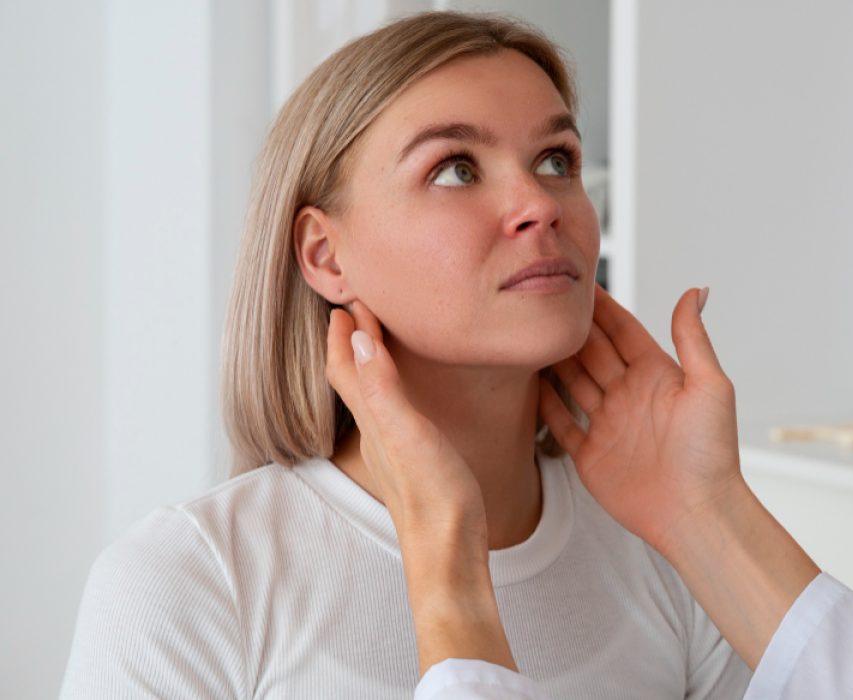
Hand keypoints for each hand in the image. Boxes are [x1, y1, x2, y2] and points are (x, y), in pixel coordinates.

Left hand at [326, 302, 486, 556]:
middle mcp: (378, 432)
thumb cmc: (432, 497)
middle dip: (349, 341)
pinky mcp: (417, 462)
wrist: (450, 552)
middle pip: (351, 377)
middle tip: (356, 310)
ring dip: (370, 362)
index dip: (342, 332)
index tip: (349, 298)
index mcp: (373, 419)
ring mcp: (395, 449)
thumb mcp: (407, 433)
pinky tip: (412, 395)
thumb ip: (382, 385)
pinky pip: (396, 412)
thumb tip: (353, 336)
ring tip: (378, 339)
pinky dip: (395, 388)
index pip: (345, 365)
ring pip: (372, 395)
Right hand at [539, 285, 742, 554]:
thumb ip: (693, 337)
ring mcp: (609, 425)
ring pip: (572, 382)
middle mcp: (630, 396)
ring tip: (526, 333)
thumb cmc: (711, 453)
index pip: (622, 331)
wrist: (696, 513)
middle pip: (592, 352)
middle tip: (541, 300)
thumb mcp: (710, 386)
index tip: (578, 281)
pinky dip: (544, 405)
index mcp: (657, 375)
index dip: (601, 307)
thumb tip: (695, 290)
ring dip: (552, 360)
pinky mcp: (591, 456)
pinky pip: (561, 424)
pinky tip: (527, 384)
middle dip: (569, 327)